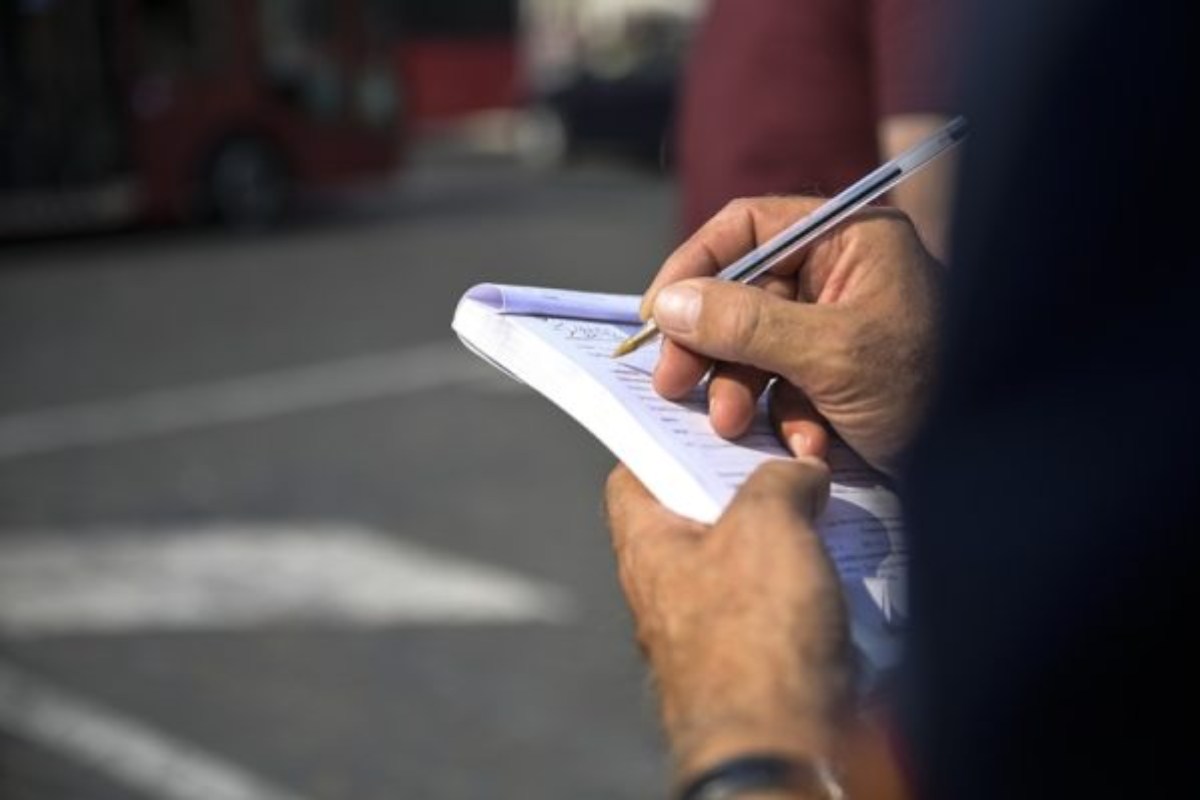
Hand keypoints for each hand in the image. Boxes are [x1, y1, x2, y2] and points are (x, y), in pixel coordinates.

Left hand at [605, 459, 853, 776]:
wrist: (780, 744)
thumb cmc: (754, 636)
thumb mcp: (766, 525)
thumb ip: (778, 480)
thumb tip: (800, 472)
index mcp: (648, 549)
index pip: (634, 478)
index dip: (664, 441)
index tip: (705, 419)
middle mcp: (669, 591)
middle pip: (701, 514)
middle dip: (749, 485)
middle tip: (793, 459)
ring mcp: (712, 630)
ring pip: (749, 560)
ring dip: (791, 534)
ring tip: (833, 507)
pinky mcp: (758, 663)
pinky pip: (783, 605)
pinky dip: (812, 581)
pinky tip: (848, 565)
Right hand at [643, 197, 942, 474]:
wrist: (991, 466)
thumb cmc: (929, 388)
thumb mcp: (833, 353)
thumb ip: (746, 324)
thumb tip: (669, 302)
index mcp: (848, 239)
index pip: (747, 227)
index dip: (694, 266)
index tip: (657, 313)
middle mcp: (839, 274)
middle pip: (740, 293)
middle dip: (711, 346)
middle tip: (675, 386)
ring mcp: (836, 328)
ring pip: (755, 348)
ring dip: (743, 393)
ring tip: (736, 428)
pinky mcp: (837, 378)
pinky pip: (785, 388)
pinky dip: (788, 421)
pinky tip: (812, 449)